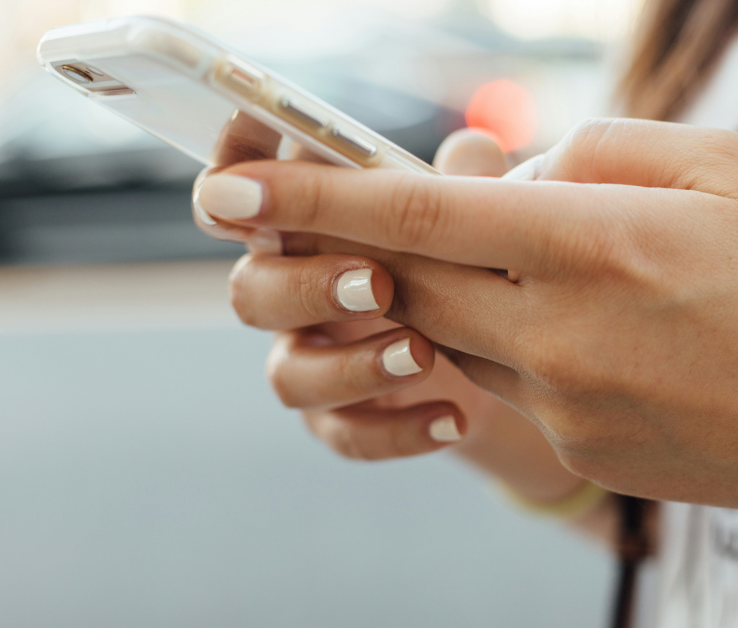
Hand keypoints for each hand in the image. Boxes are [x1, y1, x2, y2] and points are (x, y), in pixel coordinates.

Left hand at [194, 118, 737, 510]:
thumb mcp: (720, 164)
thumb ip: (595, 149)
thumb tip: (506, 170)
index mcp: (595, 242)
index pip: (418, 213)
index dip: (313, 198)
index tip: (231, 190)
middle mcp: (560, 329)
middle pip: (409, 279)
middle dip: (365, 244)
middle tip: (353, 216)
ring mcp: (563, 401)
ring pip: (451, 332)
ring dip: (455, 289)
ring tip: (537, 264)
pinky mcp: (574, 446)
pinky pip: (505, 381)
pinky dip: (513, 339)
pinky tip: (592, 329)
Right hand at [196, 127, 585, 503]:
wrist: (506, 356)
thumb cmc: (469, 258)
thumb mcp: (477, 215)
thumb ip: (467, 182)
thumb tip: (475, 149)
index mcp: (308, 225)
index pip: (243, 195)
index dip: (231, 176)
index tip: (250, 174)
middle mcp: (293, 290)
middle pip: (251, 290)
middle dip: (306, 286)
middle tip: (378, 282)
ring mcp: (313, 359)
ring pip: (289, 375)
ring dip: (351, 365)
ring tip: (424, 354)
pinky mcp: (342, 418)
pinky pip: (344, 434)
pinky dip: (397, 430)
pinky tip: (453, 418)